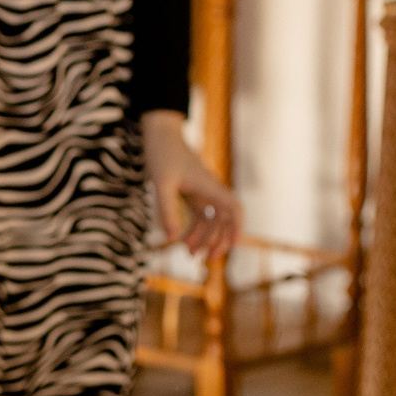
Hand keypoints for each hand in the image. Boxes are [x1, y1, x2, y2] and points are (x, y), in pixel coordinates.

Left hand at [143, 111, 240, 260]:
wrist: (159, 134)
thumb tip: (171, 239)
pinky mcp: (192, 194)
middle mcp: (210, 191)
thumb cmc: (162, 155)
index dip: (237, 227)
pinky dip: (194, 230)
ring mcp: (202, 193)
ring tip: (190, 255)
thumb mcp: (161, 183)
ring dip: (205, 238)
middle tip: (206, 260)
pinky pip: (200, 217)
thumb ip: (166, 210)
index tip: (233, 245)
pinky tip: (182, 242)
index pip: (234, 208)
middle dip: (219, 241)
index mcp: (210, 186)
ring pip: (212, 221)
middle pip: (225, 220)